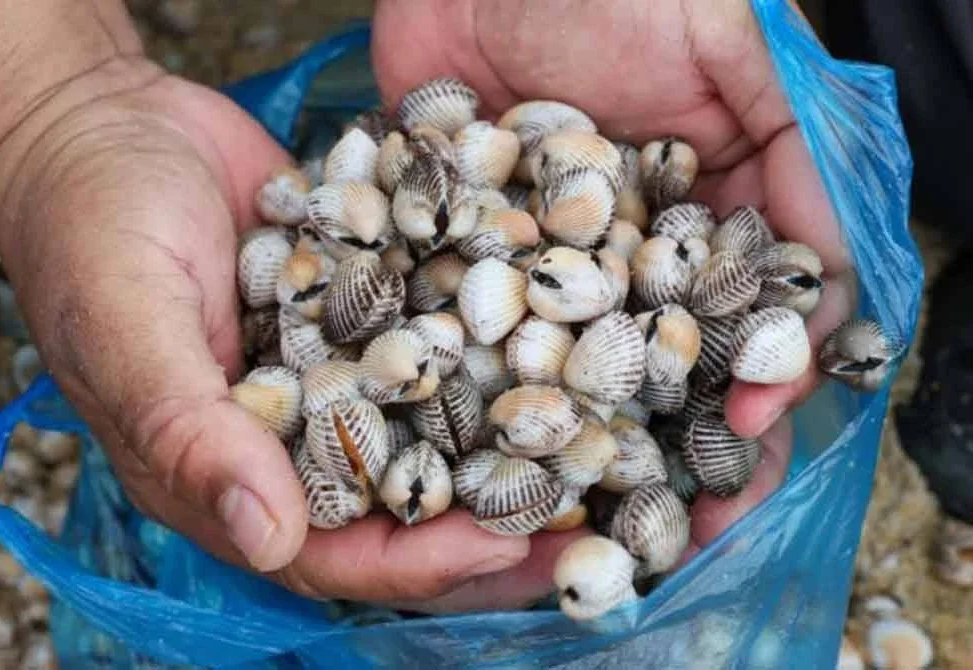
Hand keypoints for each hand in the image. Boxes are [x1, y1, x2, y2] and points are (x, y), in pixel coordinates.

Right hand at [0, 58, 538, 612]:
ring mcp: (332, 377)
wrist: (113, 127)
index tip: (503, 546)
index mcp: (225, 473)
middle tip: (578, 521)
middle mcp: (290, 438)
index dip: (416, 560)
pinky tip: (552, 350)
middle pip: (400, 509)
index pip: (332, 550)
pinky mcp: (362, 315)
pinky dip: (486, 358)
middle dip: (487, 523)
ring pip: (428, 436)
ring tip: (590, 450)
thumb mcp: (128, 328)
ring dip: (505, 449)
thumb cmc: (93, 228)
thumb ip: (189, 432)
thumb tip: (268, 539)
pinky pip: (430, 351)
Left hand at [373, 0, 852, 573]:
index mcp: (711, 205)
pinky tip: (492, 457)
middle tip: (687, 530)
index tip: (748, 437)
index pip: (753, 313)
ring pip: (579, 368)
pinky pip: (481, 332)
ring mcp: (547, 256)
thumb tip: (834, 286)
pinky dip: (488, 393)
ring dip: (594, 445)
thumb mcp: (735, 48)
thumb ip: (795, 156)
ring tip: (598, 521)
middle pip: (670, 363)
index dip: (763, 381)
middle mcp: (633, 246)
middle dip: (683, 445)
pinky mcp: (466, 249)